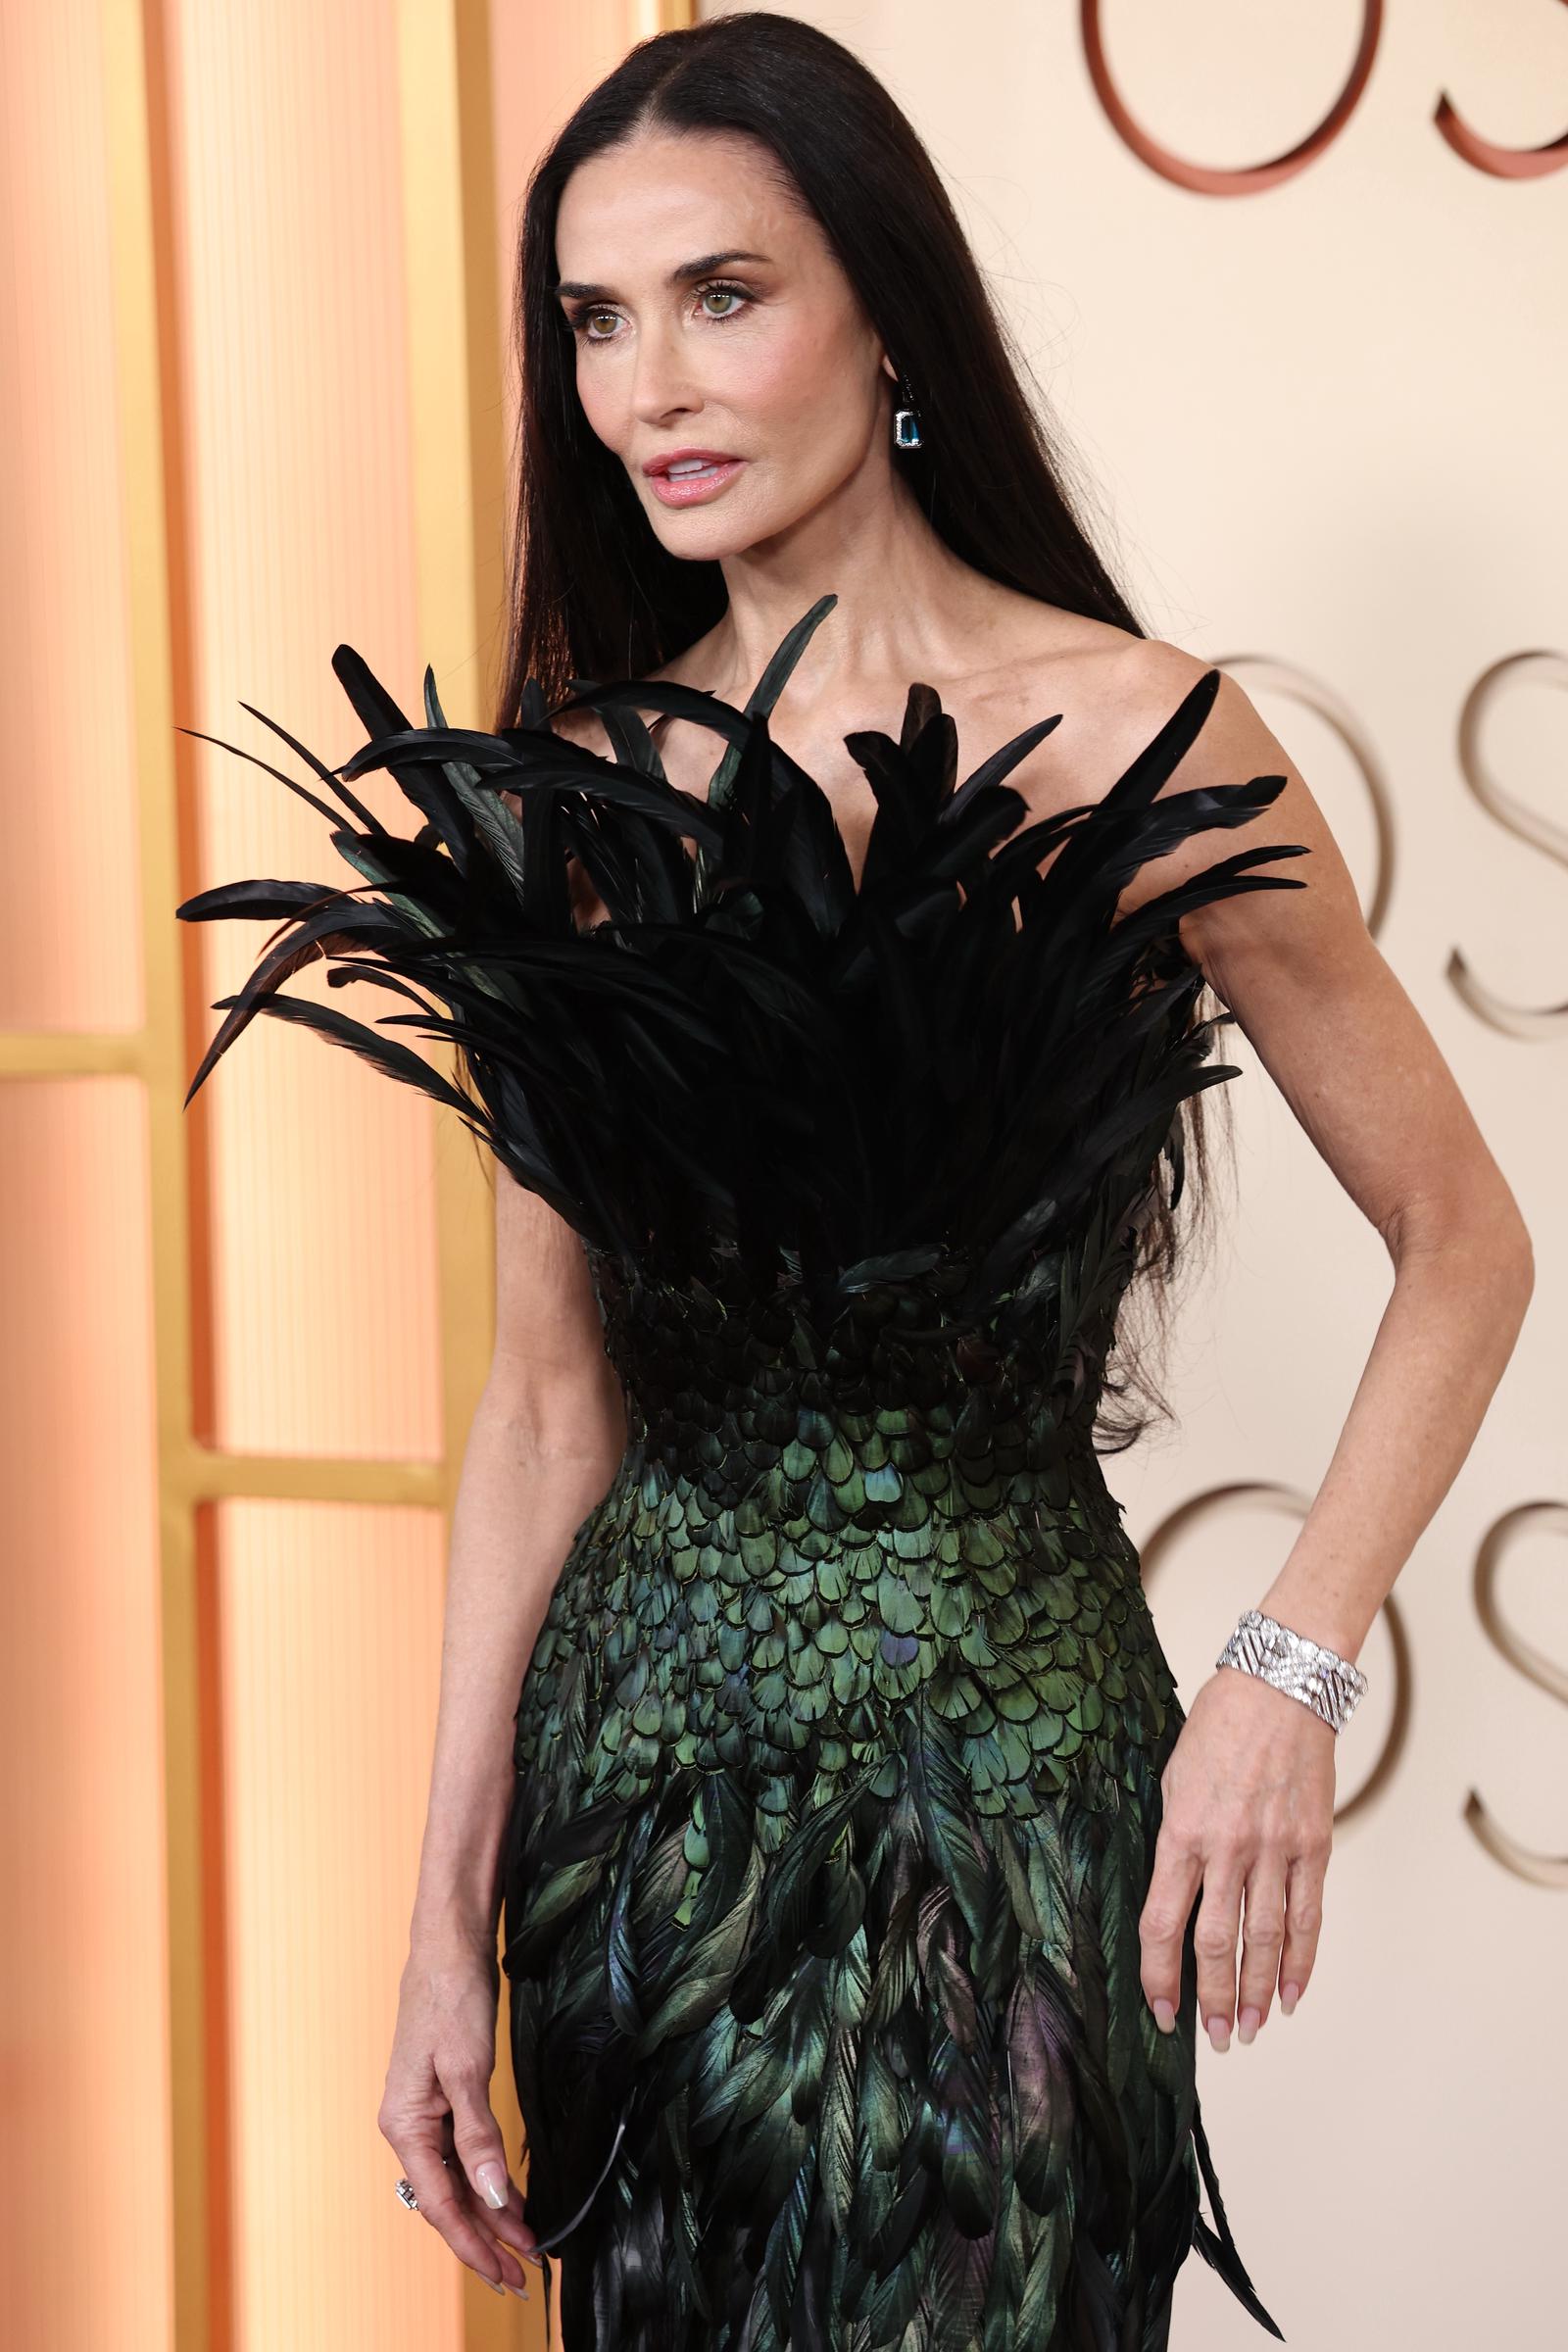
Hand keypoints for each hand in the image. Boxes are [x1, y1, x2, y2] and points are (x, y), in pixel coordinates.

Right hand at [377, 1929, 543, 2295]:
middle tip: (526, 2275)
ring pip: (458, 2181)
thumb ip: (478, 2136)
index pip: (441, 2204)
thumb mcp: (467, 2068)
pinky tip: (509, 2197)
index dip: (475, 2243)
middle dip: (486, 2239)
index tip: (508, 2272)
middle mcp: (409, 2127)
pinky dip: (488, 2179)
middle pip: (449, 2200)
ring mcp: (426, 2113)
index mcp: (404, 2125)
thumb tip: (489, 2196)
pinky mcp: (445, 2097)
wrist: (449, 1944)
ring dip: (489, 2213)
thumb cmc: (450, 1996)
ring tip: (525, 2246)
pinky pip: (464, 2154)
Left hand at [1139, 1666, 1335, 2050]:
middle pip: (1217, 1943)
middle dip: (1212, 1998)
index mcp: (1182, 1831)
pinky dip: (1300, 1960)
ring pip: (1264, 1939)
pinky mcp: (1314, 1846)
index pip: (1163, 1923)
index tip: (1161, 2009)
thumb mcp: (1173, 1777)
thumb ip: (1174, 1838)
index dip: (1159, 1975)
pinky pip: (1308, 1915)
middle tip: (1212, 2039)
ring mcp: (1275, 1849)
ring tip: (1248, 2030)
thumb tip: (1170, 1892)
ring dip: (1255, 1993)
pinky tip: (1291, 1994)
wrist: (1280, 1688)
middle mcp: (1228, 1847)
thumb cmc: (1218, 1728)